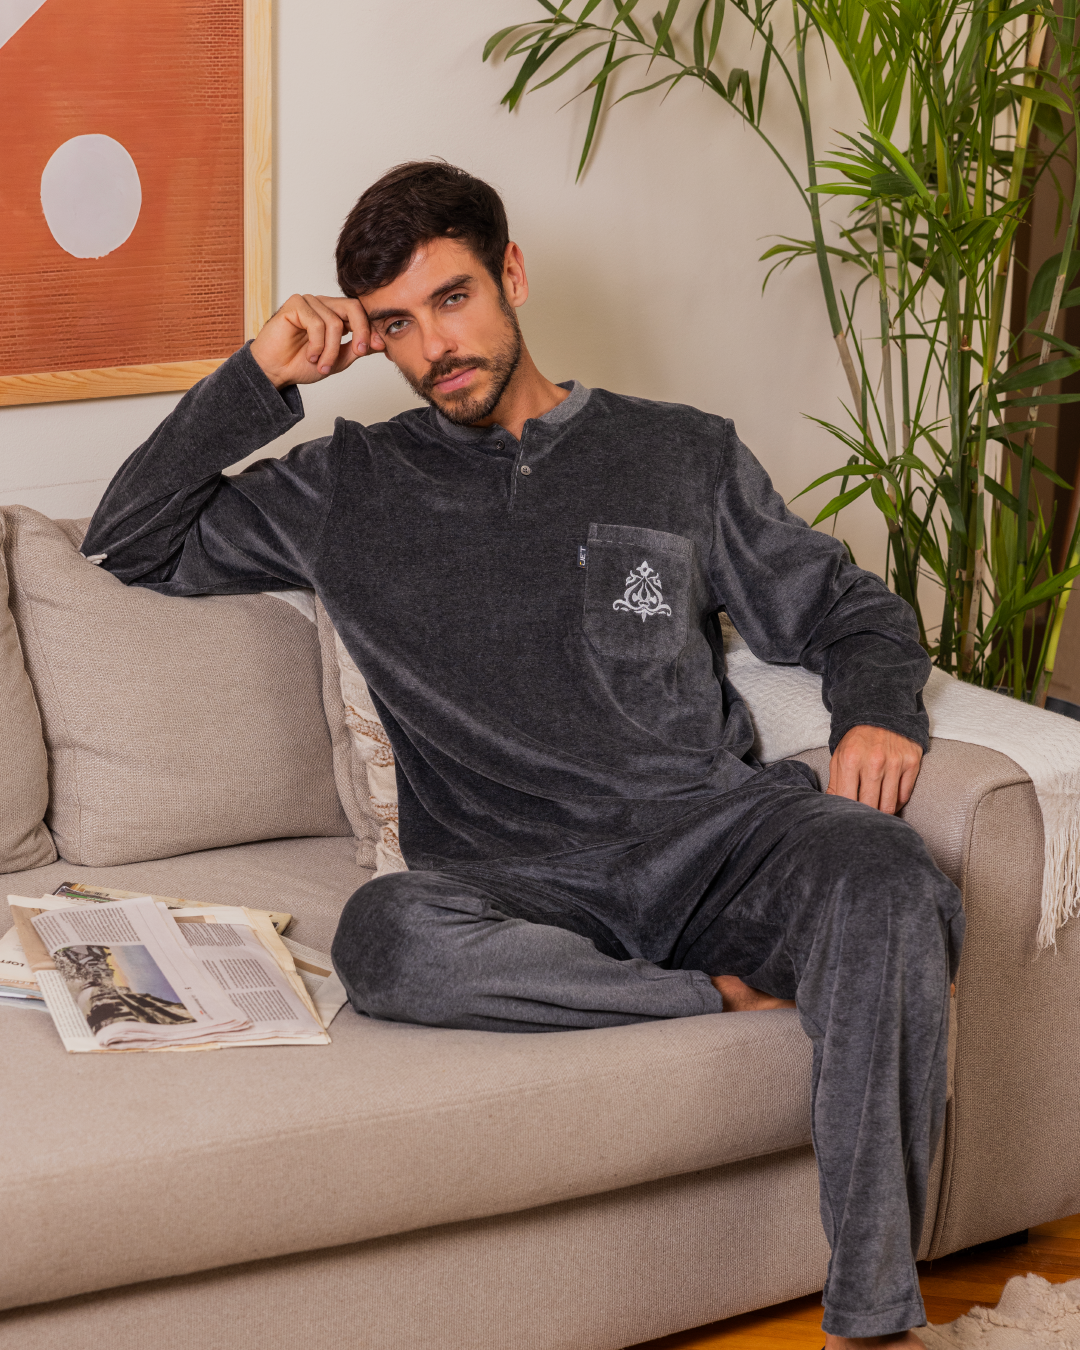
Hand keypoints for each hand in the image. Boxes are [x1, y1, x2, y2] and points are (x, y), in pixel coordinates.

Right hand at [249, 293, 385, 388]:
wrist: (275, 371)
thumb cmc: (300, 364)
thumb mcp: (338, 360)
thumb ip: (357, 349)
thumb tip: (380, 342)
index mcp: (335, 314)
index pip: (361, 312)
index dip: (372, 329)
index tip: (380, 346)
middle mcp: (323, 305)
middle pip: (353, 308)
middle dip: (361, 332)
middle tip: (359, 352)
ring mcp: (309, 302)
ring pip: (334, 322)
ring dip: (331, 350)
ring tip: (322, 365)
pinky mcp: (295, 304)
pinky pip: (317, 323)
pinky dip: (317, 345)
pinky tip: (309, 355)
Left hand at [826, 725, 922, 813]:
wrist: (882, 713)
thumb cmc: (857, 740)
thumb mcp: (839, 757)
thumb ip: (834, 783)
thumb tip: (831, 807)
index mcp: (850, 760)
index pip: (848, 800)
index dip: (847, 813)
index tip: (848, 817)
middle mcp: (874, 762)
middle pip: (870, 806)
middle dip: (865, 816)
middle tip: (862, 819)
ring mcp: (895, 762)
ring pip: (888, 805)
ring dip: (881, 813)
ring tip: (876, 812)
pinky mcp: (912, 762)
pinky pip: (904, 795)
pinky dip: (896, 803)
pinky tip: (888, 800)